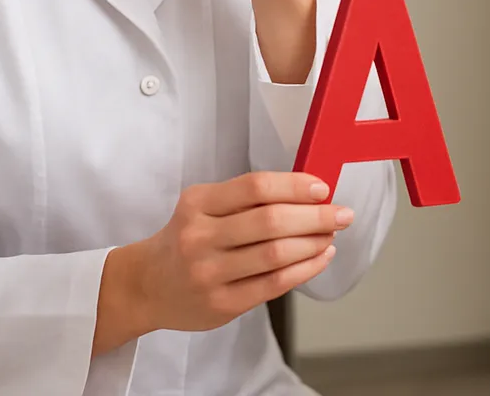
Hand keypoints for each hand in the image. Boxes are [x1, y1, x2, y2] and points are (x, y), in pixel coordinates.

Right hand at [134, 172, 353, 333]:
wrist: (148, 285)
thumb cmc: (188, 237)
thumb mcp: (203, 206)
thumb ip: (247, 198)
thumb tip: (308, 192)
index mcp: (198, 203)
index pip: (255, 187)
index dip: (295, 186)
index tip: (323, 188)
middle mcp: (200, 237)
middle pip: (270, 222)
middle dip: (315, 216)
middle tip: (341, 213)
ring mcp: (209, 274)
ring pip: (275, 254)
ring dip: (314, 242)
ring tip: (331, 234)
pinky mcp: (221, 304)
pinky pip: (273, 284)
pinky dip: (304, 269)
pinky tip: (320, 257)